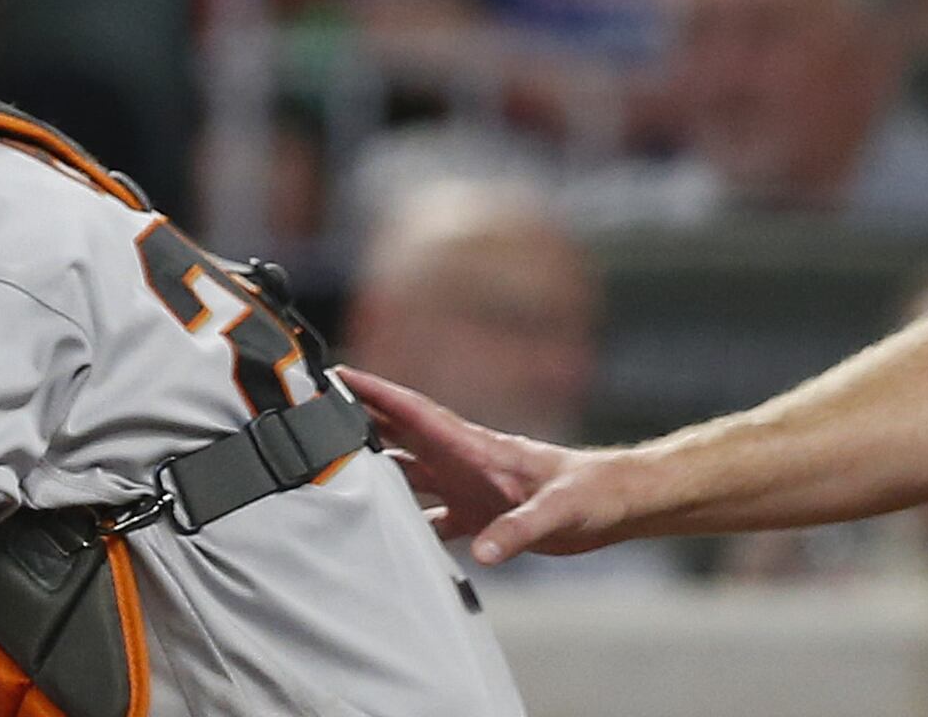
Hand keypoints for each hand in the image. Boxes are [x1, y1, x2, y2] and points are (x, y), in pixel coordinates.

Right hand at [338, 365, 625, 563]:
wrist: (617, 505)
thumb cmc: (594, 494)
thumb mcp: (560, 512)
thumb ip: (518, 531)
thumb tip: (481, 554)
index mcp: (473, 447)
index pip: (413, 413)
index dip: (373, 393)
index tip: (335, 374)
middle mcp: (461, 462)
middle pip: (397, 436)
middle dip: (355, 422)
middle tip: (310, 415)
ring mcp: (466, 486)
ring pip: (407, 474)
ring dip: (374, 472)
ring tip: (331, 473)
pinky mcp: (478, 514)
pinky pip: (430, 517)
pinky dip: (406, 523)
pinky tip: (385, 536)